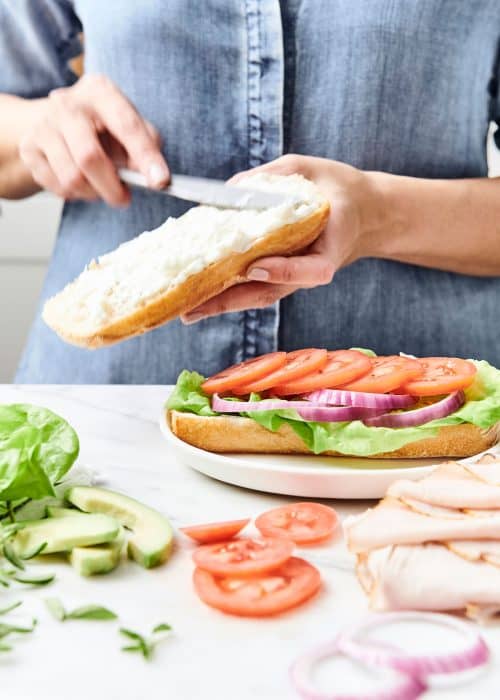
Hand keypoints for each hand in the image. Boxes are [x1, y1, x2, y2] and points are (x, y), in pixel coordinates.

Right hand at [18, 74, 169, 206]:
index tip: (160, 182)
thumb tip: (154, 175)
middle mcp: (67, 104)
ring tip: (102, 187)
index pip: (126, 125)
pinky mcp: (29, 148)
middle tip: (124, 198)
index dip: (145, 156)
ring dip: (93, 193)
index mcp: (100, 91)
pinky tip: (82, 183)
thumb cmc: (100, 126)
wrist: (54, 122)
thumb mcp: (128, 124)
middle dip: (112, 187)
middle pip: (89, 157)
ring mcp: (44, 126)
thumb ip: (147, 145)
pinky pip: (57, 187)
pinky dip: (75, 195)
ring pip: (71, 178)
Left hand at [182, 154, 388, 323]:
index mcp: (330, 248)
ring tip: (187, 312)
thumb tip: (232, 188)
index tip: (255, 268)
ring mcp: (295, 278)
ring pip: (258, 297)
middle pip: (270, 292)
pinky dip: (228, 293)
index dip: (283, 270)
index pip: (310, 270)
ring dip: (222, 305)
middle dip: (229, 301)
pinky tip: (200, 295)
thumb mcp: (312, 169)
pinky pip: (255, 289)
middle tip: (192, 309)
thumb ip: (275, 177)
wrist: (363, 215)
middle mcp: (310, 271)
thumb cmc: (339, 190)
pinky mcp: (284, 277)